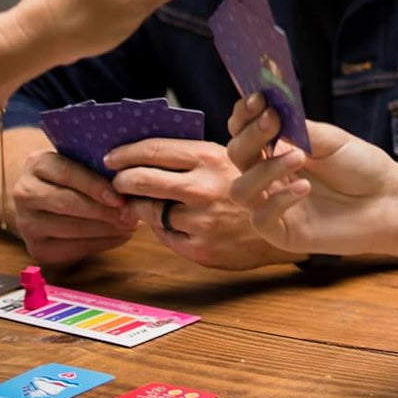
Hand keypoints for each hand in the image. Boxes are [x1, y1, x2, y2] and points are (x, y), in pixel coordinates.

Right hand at [8, 139, 138, 266]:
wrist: (45, 201)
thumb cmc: (75, 176)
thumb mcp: (81, 162)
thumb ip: (98, 165)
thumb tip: (131, 175)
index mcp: (36, 164)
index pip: (68, 174)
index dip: (96, 187)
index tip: (120, 197)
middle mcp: (24, 193)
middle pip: (68, 203)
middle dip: (104, 210)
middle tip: (131, 214)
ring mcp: (26, 223)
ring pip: (71, 228)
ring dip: (106, 228)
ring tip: (130, 225)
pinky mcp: (36, 248)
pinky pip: (72, 248)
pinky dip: (101, 243)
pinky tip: (119, 236)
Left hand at [106, 137, 300, 270]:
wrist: (286, 226)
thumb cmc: (255, 185)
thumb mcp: (230, 158)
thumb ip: (192, 155)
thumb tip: (145, 150)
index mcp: (210, 157)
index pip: (154, 150)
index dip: (125, 153)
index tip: (111, 156)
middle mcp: (202, 187)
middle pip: (141, 180)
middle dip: (121, 180)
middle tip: (117, 181)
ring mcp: (200, 220)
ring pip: (148, 211)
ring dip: (140, 205)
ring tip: (143, 202)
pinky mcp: (199, 247)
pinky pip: (164, 234)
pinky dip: (161, 226)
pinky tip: (169, 220)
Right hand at [226, 94, 397, 268]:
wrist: (389, 200)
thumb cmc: (362, 167)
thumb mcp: (331, 140)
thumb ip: (298, 129)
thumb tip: (269, 111)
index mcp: (279, 149)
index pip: (244, 131)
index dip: (243, 116)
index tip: (256, 100)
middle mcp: (270, 176)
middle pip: (236, 155)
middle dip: (250, 136)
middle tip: (272, 122)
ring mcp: (273, 204)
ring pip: (240, 189)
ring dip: (263, 170)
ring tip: (299, 158)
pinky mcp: (283, 232)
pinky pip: (261, 219)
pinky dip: (278, 200)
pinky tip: (304, 188)